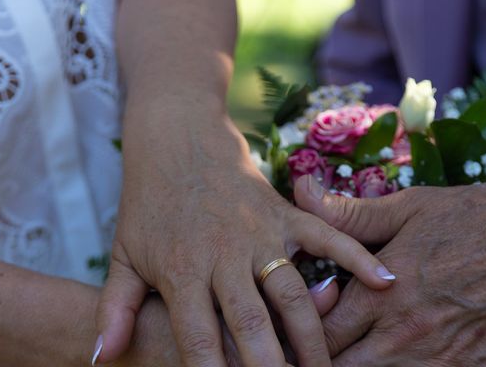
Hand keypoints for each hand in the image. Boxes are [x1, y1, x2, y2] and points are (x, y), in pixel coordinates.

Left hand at [95, 110, 394, 366]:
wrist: (176, 139)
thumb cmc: (148, 202)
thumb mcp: (124, 254)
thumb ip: (114, 308)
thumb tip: (101, 357)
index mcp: (182, 272)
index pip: (201, 343)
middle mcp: (224, 257)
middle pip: (253, 328)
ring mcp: (259, 233)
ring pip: (294, 295)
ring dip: (315, 339)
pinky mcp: (284, 212)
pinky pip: (326, 237)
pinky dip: (356, 257)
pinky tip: (384, 282)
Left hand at [294, 176, 485, 365]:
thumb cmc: (471, 221)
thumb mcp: (408, 208)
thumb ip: (349, 213)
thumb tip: (301, 189)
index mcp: (384, 292)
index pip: (321, 330)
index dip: (303, 328)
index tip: (304, 317)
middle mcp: (406, 334)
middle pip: (341, 366)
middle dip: (323, 355)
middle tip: (322, 340)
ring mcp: (440, 362)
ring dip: (359, 366)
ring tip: (357, 346)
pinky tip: (396, 354)